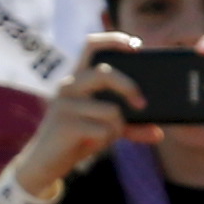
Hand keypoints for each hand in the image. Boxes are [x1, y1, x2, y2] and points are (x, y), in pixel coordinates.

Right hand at [6, 32, 168, 196]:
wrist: (44, 164)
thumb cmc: (76, 139)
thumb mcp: (104, 128)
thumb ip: (129, 126)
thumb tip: (159, 133)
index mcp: (76, 79)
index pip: (92, 45)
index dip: (114, 40)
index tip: (136, 46)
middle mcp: (68, 86)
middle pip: (105, 73)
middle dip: (129, 87)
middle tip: (142, 104)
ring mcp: (65, 105)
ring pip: (111, 109)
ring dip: (117, 127)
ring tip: (105, 135)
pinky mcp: (66, 125)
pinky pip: (105, 130)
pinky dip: (107, 140)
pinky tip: (93, 144)